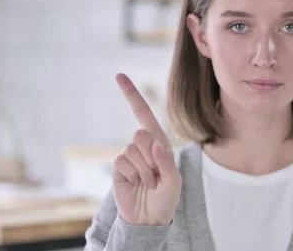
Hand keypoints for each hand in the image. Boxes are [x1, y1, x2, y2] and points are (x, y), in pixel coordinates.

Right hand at [112, 73, 181, 225]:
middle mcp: (144, 145)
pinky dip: (132, 176)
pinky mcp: (119, 167)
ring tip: (148, 183)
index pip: (144, 114)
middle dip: (150, 157)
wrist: (148, 218)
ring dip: (143, 170)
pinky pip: (122, 163)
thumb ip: (165, 162)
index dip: (131, 95)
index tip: (119, 75)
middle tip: (156, 176)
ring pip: (132, 151)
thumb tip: (153, 142)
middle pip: (141, 135)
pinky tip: (136, 184)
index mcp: (160, 142)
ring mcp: (130, 156)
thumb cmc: (166, 199)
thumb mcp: (173, 182)